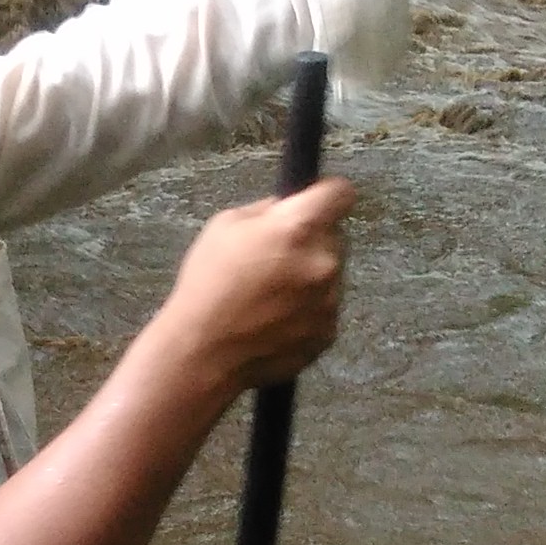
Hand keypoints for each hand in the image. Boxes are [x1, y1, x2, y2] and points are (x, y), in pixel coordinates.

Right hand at [157, 178, 356, 400]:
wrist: (204, 352)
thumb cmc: (207, 285)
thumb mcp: (224, 226)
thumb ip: (267, 211)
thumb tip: (288, 207)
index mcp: (298, 227)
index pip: (341, 192)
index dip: (328, 193)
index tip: (316, 201)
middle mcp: (323, 261)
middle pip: (335, 236)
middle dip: (311, 241)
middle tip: (275, 258)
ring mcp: (330, 300)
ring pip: (330, 274)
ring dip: (310, 276)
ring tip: (270, 294)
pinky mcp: (328, 332)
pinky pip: (325, 308)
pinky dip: (307, 309)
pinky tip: (275, 317)